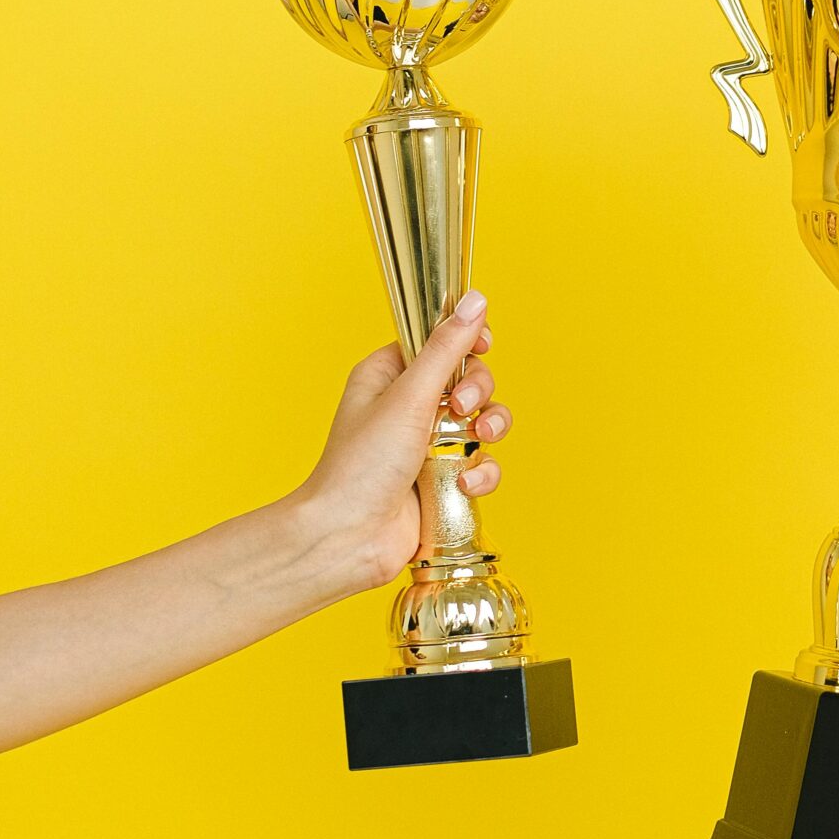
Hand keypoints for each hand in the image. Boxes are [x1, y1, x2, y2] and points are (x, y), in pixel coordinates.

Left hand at [294, 290, 511, 595]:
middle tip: (461, 407)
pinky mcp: (443, 479)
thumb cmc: (361, 466)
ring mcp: (428, 444)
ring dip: (489, 429)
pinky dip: (481, 472)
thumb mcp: (408, 396)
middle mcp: (409, 406)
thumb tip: (475, 301)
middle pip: (470, 378)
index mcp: (389, 375)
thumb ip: (447, 348)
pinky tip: (464, 483)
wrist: (349, 537)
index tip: (482, 346)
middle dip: (478, 391)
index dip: (466, 341)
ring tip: (476, 440)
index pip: (439, 340)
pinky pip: (482, 464)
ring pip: (483, 421)